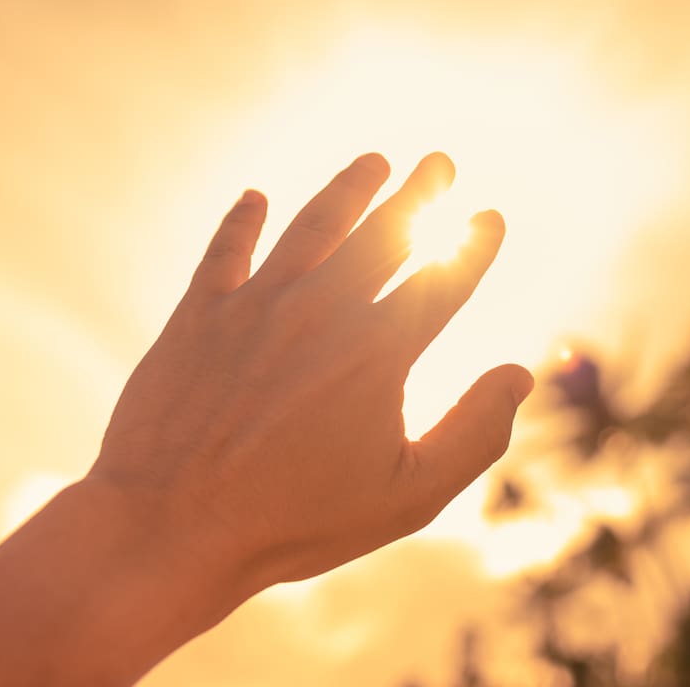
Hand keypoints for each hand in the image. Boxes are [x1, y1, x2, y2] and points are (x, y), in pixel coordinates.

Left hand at [88, 152, 532, 593]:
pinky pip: (225, 252)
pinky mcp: (198, 316)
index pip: (442, 281)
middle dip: (418, 193)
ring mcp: (255, 306)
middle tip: (440, 163)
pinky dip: (241, 221)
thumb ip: (475, 434)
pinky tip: (253, 199)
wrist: (169, 527)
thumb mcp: (408, 496)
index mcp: (378, 352)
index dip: (473, 246)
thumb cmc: (296, 520)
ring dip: (347, 189)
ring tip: (373, 162)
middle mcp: (321, 311)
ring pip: (312, 226)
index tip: (490, 217)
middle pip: (382, 234)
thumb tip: (520, 376)